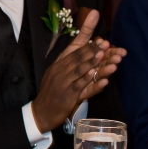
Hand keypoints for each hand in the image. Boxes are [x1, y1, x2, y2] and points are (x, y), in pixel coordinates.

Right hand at [32, 9, 126, 132]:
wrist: (41, 112)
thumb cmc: (54, 92)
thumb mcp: (60, 73)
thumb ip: (72, 62)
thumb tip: (87, 52)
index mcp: (60, 63)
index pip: (74, 49)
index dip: (87, 42)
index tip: (100, 36)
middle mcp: (61, 70)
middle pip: (78, 57)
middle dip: (92, 49)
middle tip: (106, 43)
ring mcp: (64, 83)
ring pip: (80, 71)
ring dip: (92, 63)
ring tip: (103, 55)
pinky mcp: (68, 96)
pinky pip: (81, 88)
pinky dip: (91, 82)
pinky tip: (102, 80)